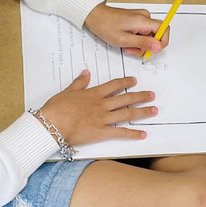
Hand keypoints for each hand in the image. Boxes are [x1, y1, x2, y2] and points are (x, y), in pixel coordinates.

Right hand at [39, 70, 153, 145]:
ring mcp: (103, 118)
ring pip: (127, 114)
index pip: (114, 86)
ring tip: (154, 110)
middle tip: (151, 95)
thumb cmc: (56, 109)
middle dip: (140, 96)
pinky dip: (133, 134)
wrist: (51, 124)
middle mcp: (102, 105)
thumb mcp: (67, 91)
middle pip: (125, 99)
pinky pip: (121, 133)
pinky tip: (143, 134)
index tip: (134, 81)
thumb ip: (79, 82)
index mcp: (93, 94)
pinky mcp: (102, 132)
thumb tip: (86, 72)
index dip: (125, 82)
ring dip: (142, 112)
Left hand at [84, 4, 169, 56]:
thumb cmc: (105, 26)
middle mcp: (145, 16)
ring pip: (150, 34)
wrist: (94, 16)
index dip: (162, 42)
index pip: (165, 29)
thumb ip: (143, 44)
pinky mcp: (137, 19)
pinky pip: (144, 31)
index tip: (152, 50)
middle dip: (148, 45)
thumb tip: (159, 46)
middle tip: (134, 50)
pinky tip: (127, 40)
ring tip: (127, 45)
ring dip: (141, 43)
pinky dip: (137, 38)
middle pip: (157, 33)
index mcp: (143, 20)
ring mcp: (141, 17)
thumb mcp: (124, 40)